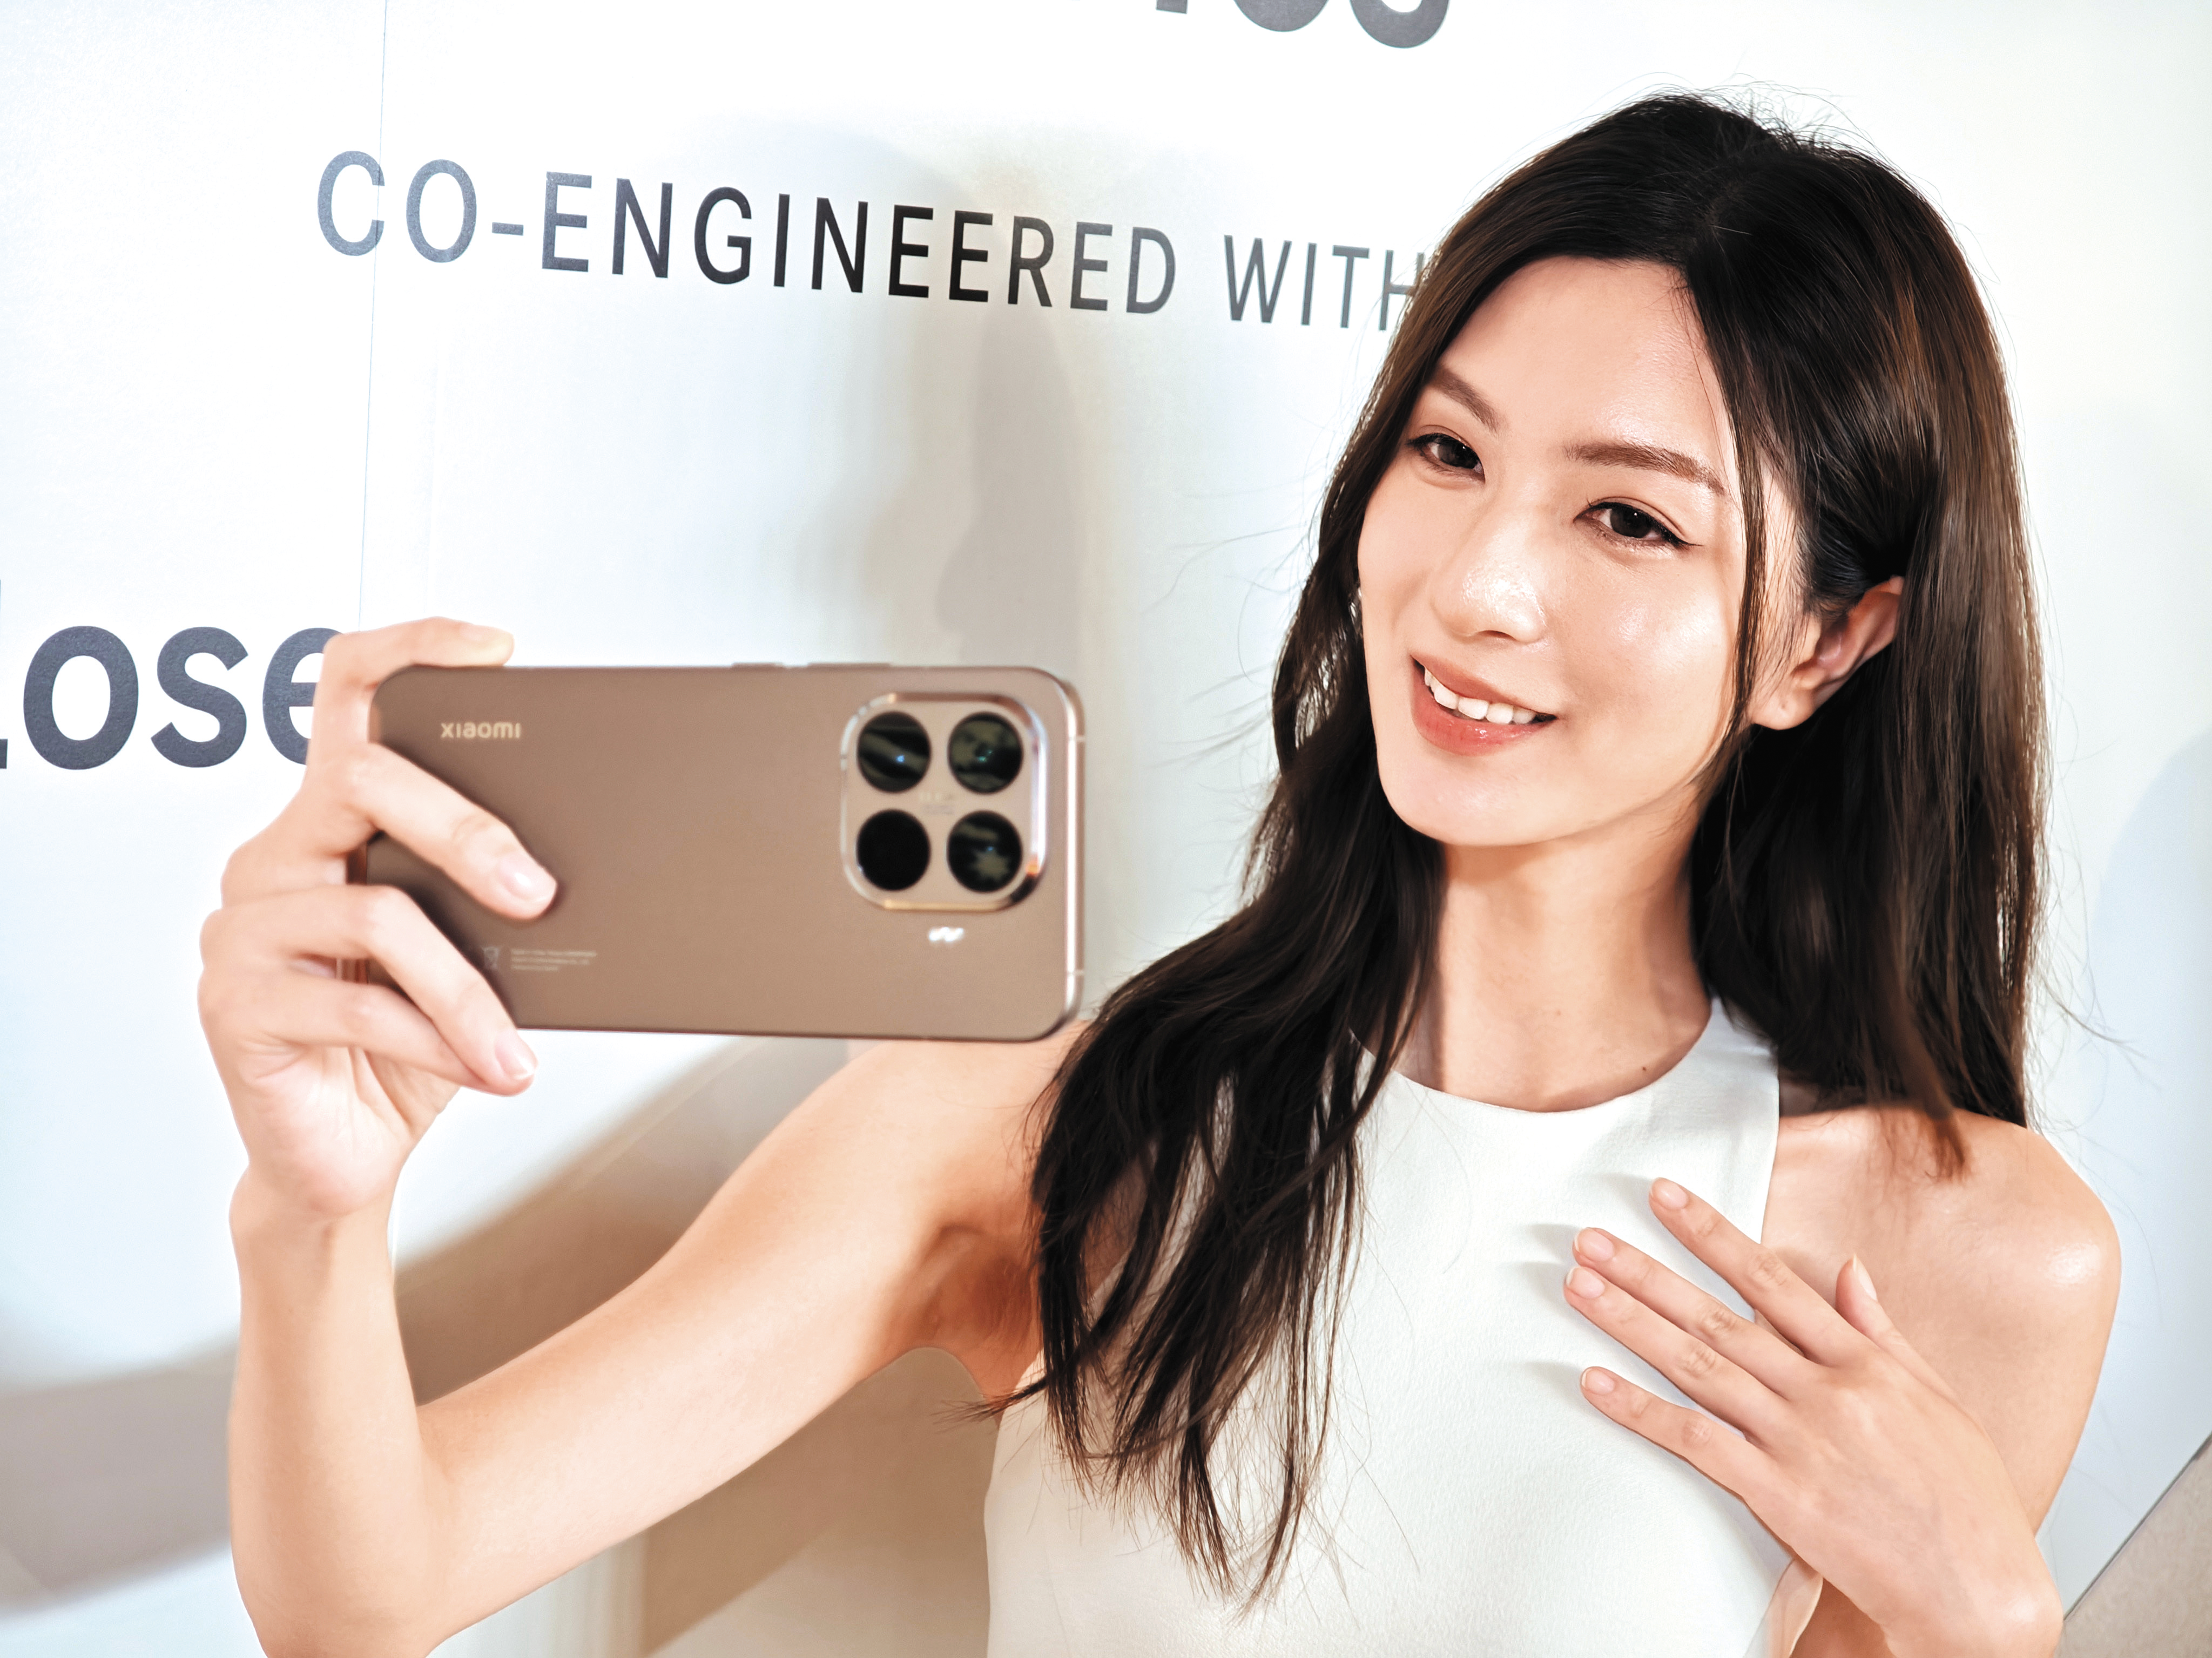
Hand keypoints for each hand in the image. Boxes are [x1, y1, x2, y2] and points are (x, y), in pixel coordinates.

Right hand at [199, 619, 555, 1222]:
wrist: (345, 1158)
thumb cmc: (407, 1049)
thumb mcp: (465, 955)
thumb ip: (487, 898)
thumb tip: (576, 868)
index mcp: (327, 825)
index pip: (347, 696)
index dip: (412, 652)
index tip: (497, 651)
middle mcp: (272, 859)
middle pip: (363, 782)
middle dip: (468, 831)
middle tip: (539, 891)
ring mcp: (241, 929)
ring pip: (376, 914)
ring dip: (468, 989)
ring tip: (516, 1047)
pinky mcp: (233, 1004)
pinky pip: (355, 1005)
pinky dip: (436, 1040)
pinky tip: (485, 1070)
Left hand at [1563, 1179, 2061, 1657]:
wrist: (1980, 1590)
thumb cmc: (1966, 1500)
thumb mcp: (1936, 1399)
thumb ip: (1882, 1330)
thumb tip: (1849, 1267)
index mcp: (1863, 1362)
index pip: (1771, 1280)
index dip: (1712, 1234)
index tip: (1665, 1197)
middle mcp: (1826, 1392)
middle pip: (1717, 1316)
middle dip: (1646, 1271)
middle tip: (1589, 1238)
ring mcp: (1800, 1441)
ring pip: (1697, 1367)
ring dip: (1630, 1324)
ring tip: (1578, 1287)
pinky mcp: (1780, 1495)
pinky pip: (1696, 1442)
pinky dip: (1641, 1412)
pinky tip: (1595, 1384)